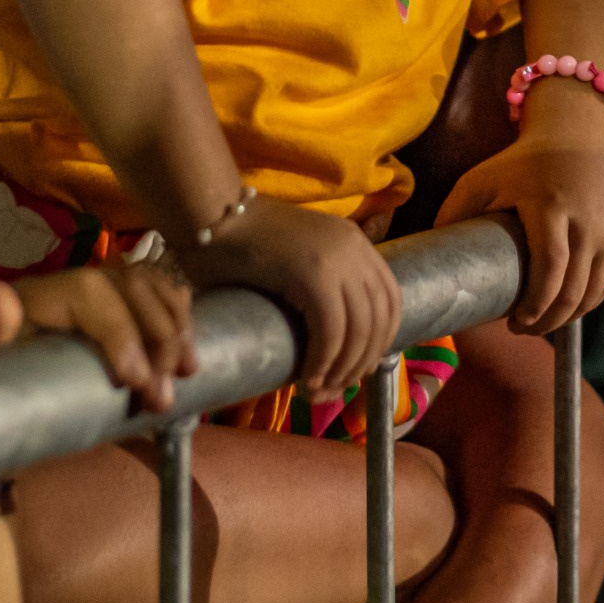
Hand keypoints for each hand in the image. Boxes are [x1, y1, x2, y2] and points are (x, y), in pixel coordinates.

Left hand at [0, 262, 196, 412]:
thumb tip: (0, 297)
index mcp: (36, 295)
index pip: (92, 293)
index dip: (122, 330)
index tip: (137, 382)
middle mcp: (70, 285)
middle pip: (131, 287)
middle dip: (158, 336)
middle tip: (165, 393)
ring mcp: (96, 292)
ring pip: (150, 286)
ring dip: (175, 326)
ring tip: (188, 372)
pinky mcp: (113, 307)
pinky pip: (157, 293)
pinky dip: (178, 315)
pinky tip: (188, 345)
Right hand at [178, 198, 399, 396]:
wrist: (213, 213)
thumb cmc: (241, 242)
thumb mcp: (297, 260)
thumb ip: (320, 288)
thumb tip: (328, 340)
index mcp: (355, 243)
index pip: (389, 300)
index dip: (379, 340)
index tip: (359, 367)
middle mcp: (355, 249)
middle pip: (380, 319)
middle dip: (362, 362)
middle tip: (336, 389)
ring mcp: (337, 259)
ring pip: (360, 330)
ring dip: (343, 368)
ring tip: (319, 389)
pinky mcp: (314, 274)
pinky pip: (332, 330)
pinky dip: (324, 360)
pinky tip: (308, 377)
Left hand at [437, 80, 603, 334]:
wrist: (581, 136)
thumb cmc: (522, 162)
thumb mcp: (481, 179)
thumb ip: (453, 214)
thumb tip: (431, 260)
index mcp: (550, 206)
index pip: (550, 269)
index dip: (535, 305)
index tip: (514, 323)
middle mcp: (588, 221)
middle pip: (572, 291)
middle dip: (546, 321)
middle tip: (521, 329)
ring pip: (592, 295)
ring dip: (566, 317)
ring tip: (540, 321)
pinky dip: (586, 302)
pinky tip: (565, 306)